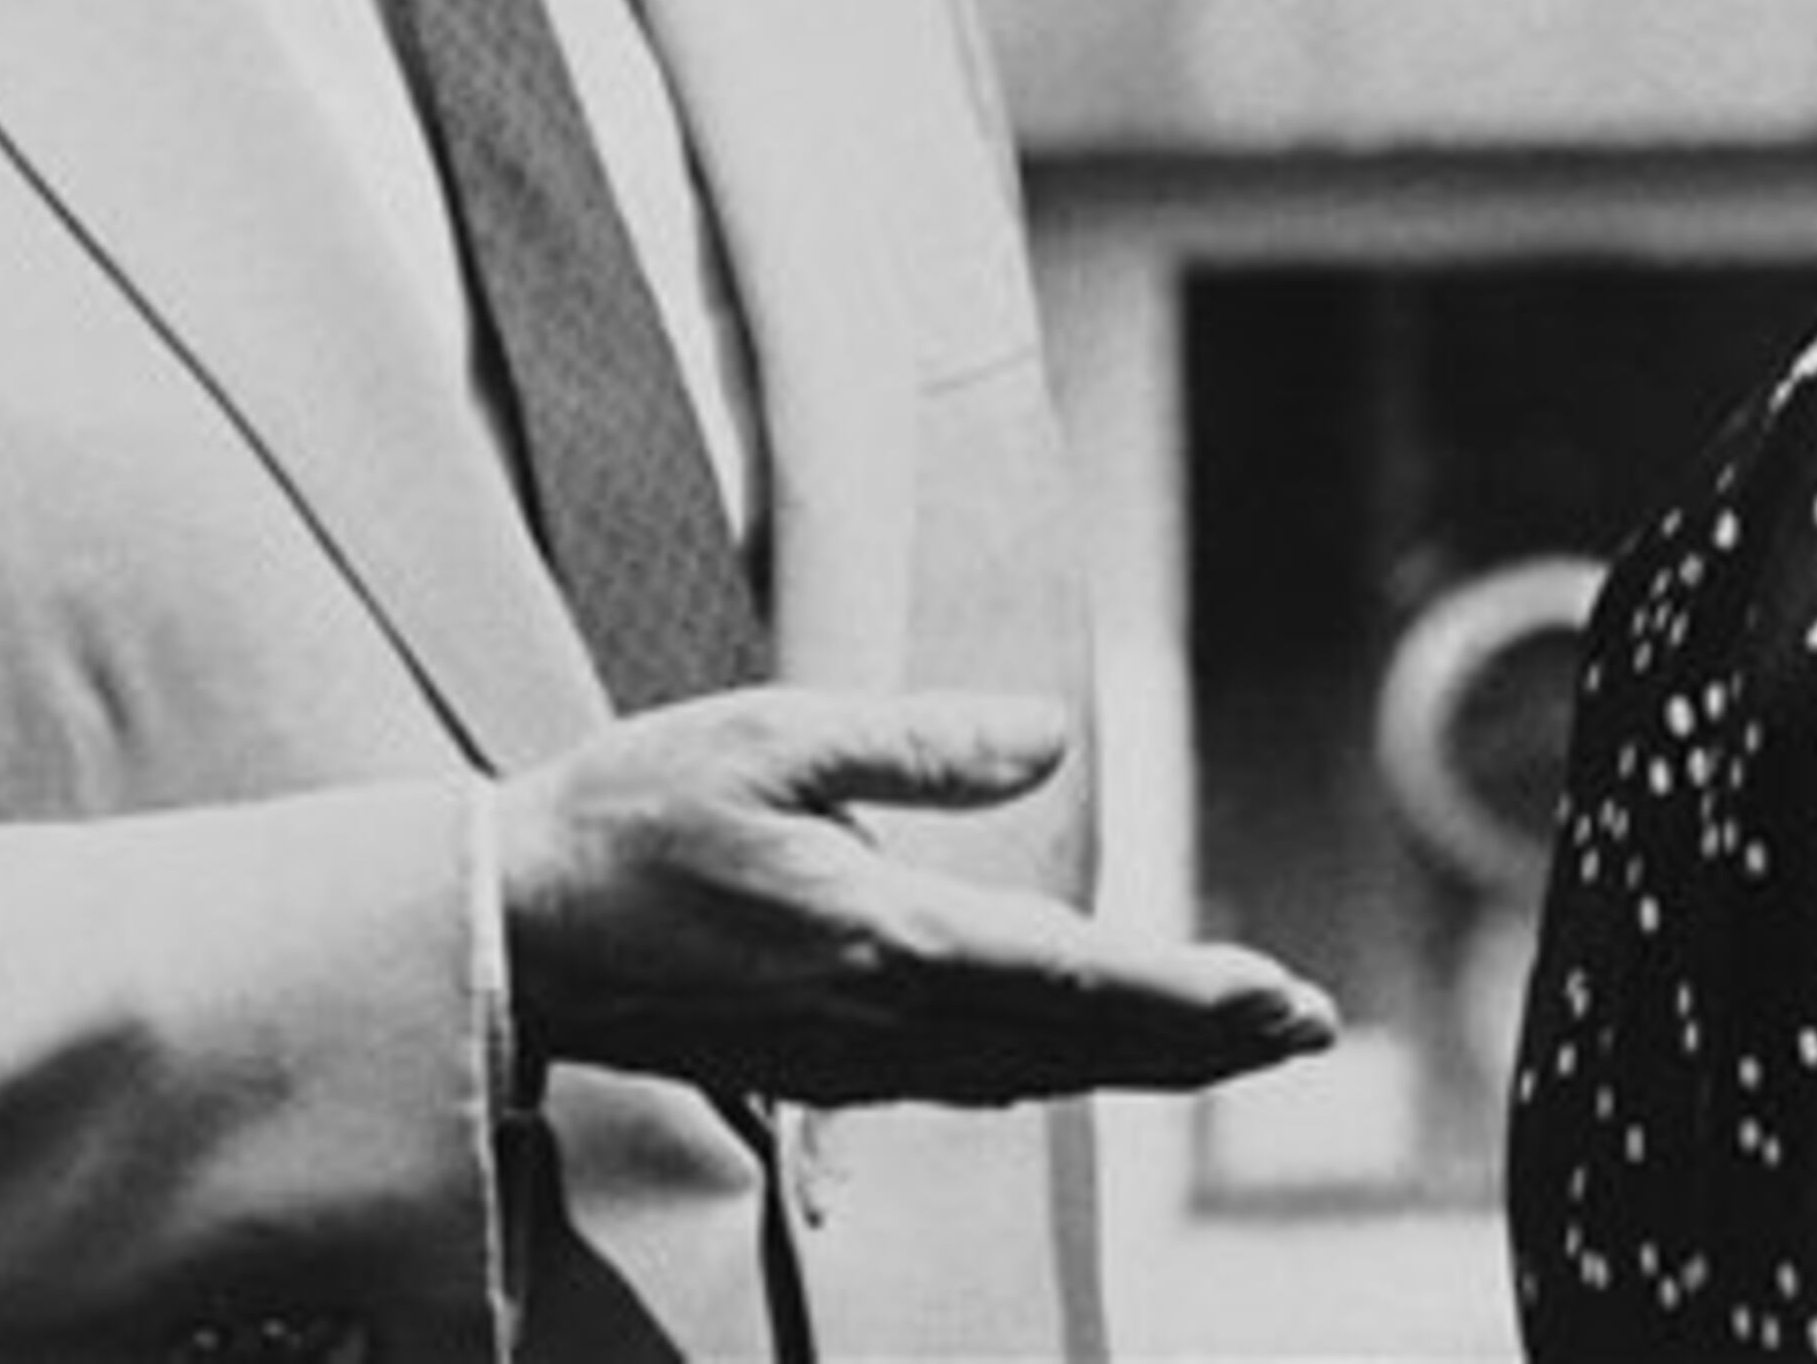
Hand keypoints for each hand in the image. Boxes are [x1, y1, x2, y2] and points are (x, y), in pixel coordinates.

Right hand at [492, 686, 1336, 1105]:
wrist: (508, 930)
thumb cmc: (630, 815)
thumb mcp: (775, 735)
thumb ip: (920, 744)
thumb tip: (1049, 734)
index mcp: (880, 937)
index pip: (1076, 978)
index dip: (1191, 993)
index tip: (1286, 996)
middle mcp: (881, 1018)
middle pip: (1078, 1044)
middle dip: (1203, 1040)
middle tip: (1308, 1030)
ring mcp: (849, 1058)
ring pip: (1033, 1072)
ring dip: (1143, 1061)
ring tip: (1234, 1042)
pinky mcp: (817, 1067)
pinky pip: (968, 1081)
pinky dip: (1053, 1070)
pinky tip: (1082, 1053)